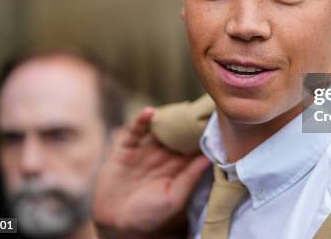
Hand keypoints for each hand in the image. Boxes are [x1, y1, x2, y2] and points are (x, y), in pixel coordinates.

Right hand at [93, 107, 210, 237]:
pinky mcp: (125, 149)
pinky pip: (134, 131)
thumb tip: (209, 158)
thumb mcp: (174, 198)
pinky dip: (141, 120)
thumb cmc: (149, 216)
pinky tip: (149, 112)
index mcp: (176, 168)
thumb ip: (189, 177)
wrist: (116, 223)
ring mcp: (143, 151)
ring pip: (158, 128)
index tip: (215, 120)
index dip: (201, 135)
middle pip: (176, 133)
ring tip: (177, 107)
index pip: (192, 147)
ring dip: (166, 118)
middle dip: (186, 121)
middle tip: (199, 106)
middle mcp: (162, 156)